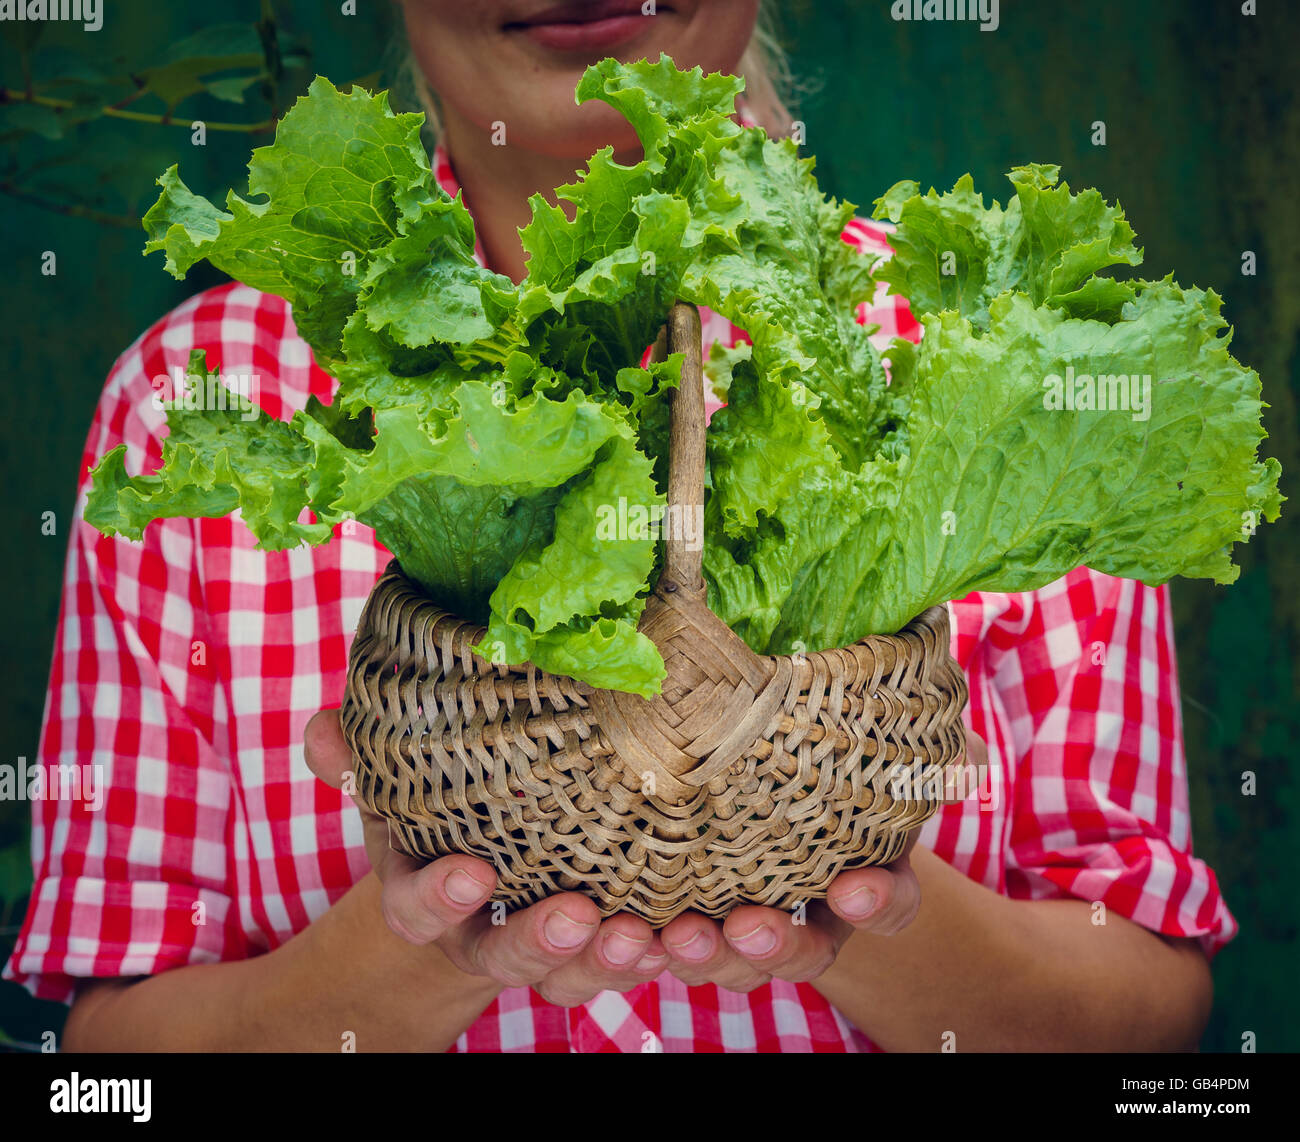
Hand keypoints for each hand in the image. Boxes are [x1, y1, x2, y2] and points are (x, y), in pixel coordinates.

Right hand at [304, 707, 670, 1005]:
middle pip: (501, 955)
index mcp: (425, 893)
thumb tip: (322, 729)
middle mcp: (479, 932)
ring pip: (567, 972)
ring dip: (602, 959)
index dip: (440, 899)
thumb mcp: (398, 782)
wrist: (475, 853)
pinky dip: (648, 955)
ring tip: (638, 934)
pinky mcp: (590, 944)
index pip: (418, 911)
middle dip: (536, 943)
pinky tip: (675, 940)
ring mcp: (538, 943)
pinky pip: (618, 961)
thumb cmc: (436, 807)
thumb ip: (361, 761)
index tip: (474, 873)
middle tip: (575, 915)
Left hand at [657, 730, 988, 990]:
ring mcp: (733, 925)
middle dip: (773, 946)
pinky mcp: (665, 919)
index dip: (878, 903)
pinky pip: (647, 953)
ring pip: (723, 963)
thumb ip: (912, 750)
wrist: (734, 775)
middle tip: (747, 925)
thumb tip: (964, 753)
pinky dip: (628, 954)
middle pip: (797, 952)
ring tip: (670, 935)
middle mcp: (799, 917)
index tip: (855, 889)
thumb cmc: (808, 756)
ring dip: (698, 955)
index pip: (885, 904)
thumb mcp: (860, 747)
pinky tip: (610, 931)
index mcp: (856, 877)